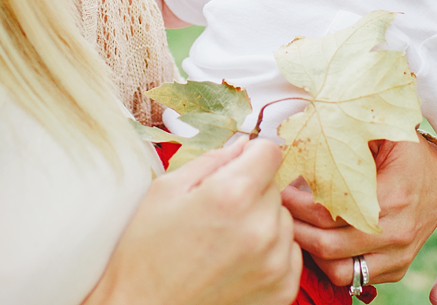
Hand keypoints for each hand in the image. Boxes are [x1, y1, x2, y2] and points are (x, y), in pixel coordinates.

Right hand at [85, 138, 300, 304]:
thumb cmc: (146, 252)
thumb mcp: (167, 189)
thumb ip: (213, 160)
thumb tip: (244, 146)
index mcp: (232, 195)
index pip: (270, 151)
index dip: (251, 155)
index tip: (237, 167)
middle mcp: (261, 228)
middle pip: (275, 186)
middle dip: (252, 191)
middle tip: (218, 213)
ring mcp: (275, 262)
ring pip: (283, 218)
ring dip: (262, 222)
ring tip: (225, 240)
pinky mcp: (282, 289)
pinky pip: (290, 251)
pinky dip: (270, 251)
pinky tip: (238, 261)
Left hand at [282, 135, 436, 285]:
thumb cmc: (408, 152)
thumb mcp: (385, 134)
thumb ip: (351, 132)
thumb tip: (310, 128)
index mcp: (392, 196)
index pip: (331, 212)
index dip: (298, 204)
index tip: (281, 191)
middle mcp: (396, 232)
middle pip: (329, 245)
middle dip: (296, 229)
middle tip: (278, 212)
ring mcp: (397, 255)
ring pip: (340, 271)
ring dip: (311, 253)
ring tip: (296, 230)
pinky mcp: (396, 268)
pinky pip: (354, 279)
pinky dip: (331, 264)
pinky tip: (318, 241)